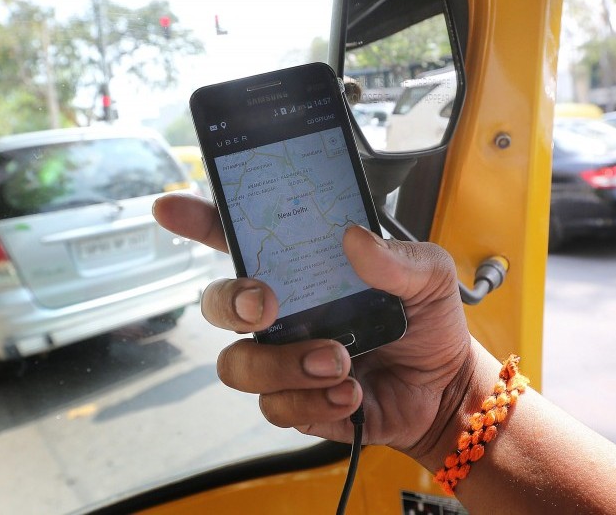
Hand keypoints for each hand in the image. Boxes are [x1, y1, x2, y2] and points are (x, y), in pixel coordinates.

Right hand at [152, 193, 477, 463]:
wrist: (447, 387)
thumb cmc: (426, 320)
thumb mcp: (428, 274)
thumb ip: (397, 256)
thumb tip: (353, 238)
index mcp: (303, 267)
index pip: (239, 238)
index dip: (197, 221)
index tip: (169, 208)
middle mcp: (283, 311)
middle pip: (218, 303)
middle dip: (231, 302)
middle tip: (268, 306)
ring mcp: (284, 358)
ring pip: (238, 364)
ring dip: (286, 364)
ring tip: (339, 362)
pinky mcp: (296, 402)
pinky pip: (276, 407)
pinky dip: (314, 401)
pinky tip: (352, 393)